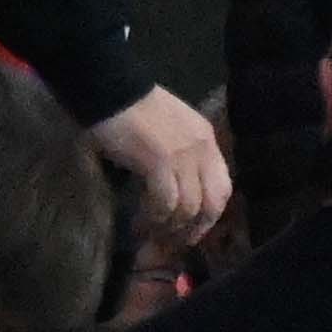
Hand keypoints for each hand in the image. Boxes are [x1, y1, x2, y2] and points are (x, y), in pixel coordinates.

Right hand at [88, 82, 232, 253]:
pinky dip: (155, 217)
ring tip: (149, 233)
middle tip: (172, 243)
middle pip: (212, 204)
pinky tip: (141, 220)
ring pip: (189, 208)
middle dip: (193, 230)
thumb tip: (176, 197)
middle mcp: (202, 148)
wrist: (109, 88)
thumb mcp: (168, 132)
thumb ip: (179, 158)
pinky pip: (166, 203)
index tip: (190, 232)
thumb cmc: (131, 110)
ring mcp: (184, 155)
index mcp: (206, 140)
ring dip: (169, 227)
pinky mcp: (161, 161)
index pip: (222, 188)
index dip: (209, 216)